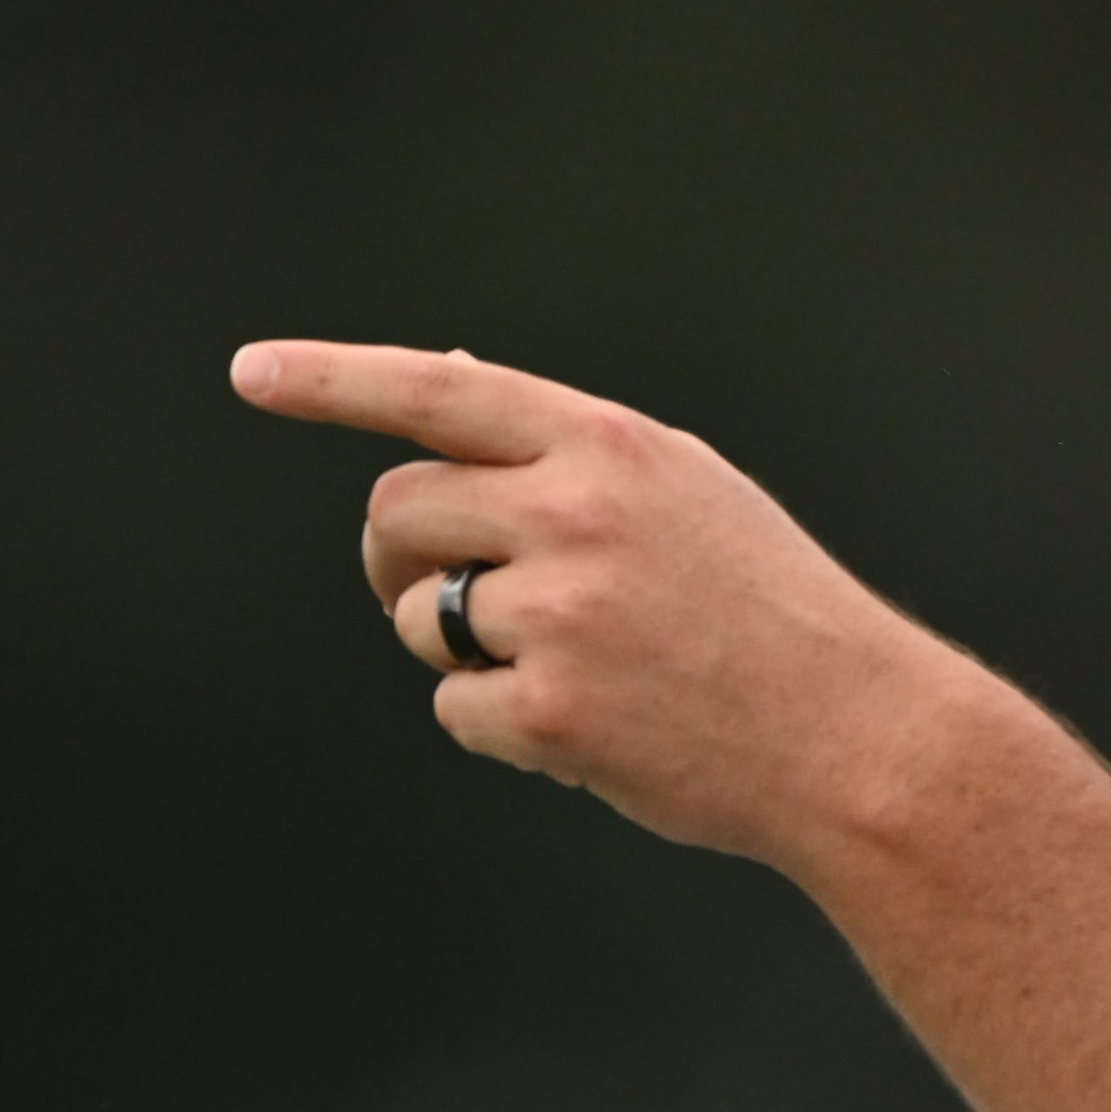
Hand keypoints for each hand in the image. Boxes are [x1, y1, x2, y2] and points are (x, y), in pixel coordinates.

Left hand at [229, 340, 943, 866]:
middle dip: (401, 560)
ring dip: (464, 651)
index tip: (253, 374)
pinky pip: (455, 709)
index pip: (439, 390)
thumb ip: (572, 449)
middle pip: (399, 512)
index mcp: (612, 445)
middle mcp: (576, 512)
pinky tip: (591, 729)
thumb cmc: (770, 613)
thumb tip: (450, 378)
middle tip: (452, 601)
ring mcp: (559, 612)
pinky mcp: (547, 709)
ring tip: (572, 670)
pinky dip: (502, 727)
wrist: (857, 737)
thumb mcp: (688, 493)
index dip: (333, 379)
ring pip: (420, 617)